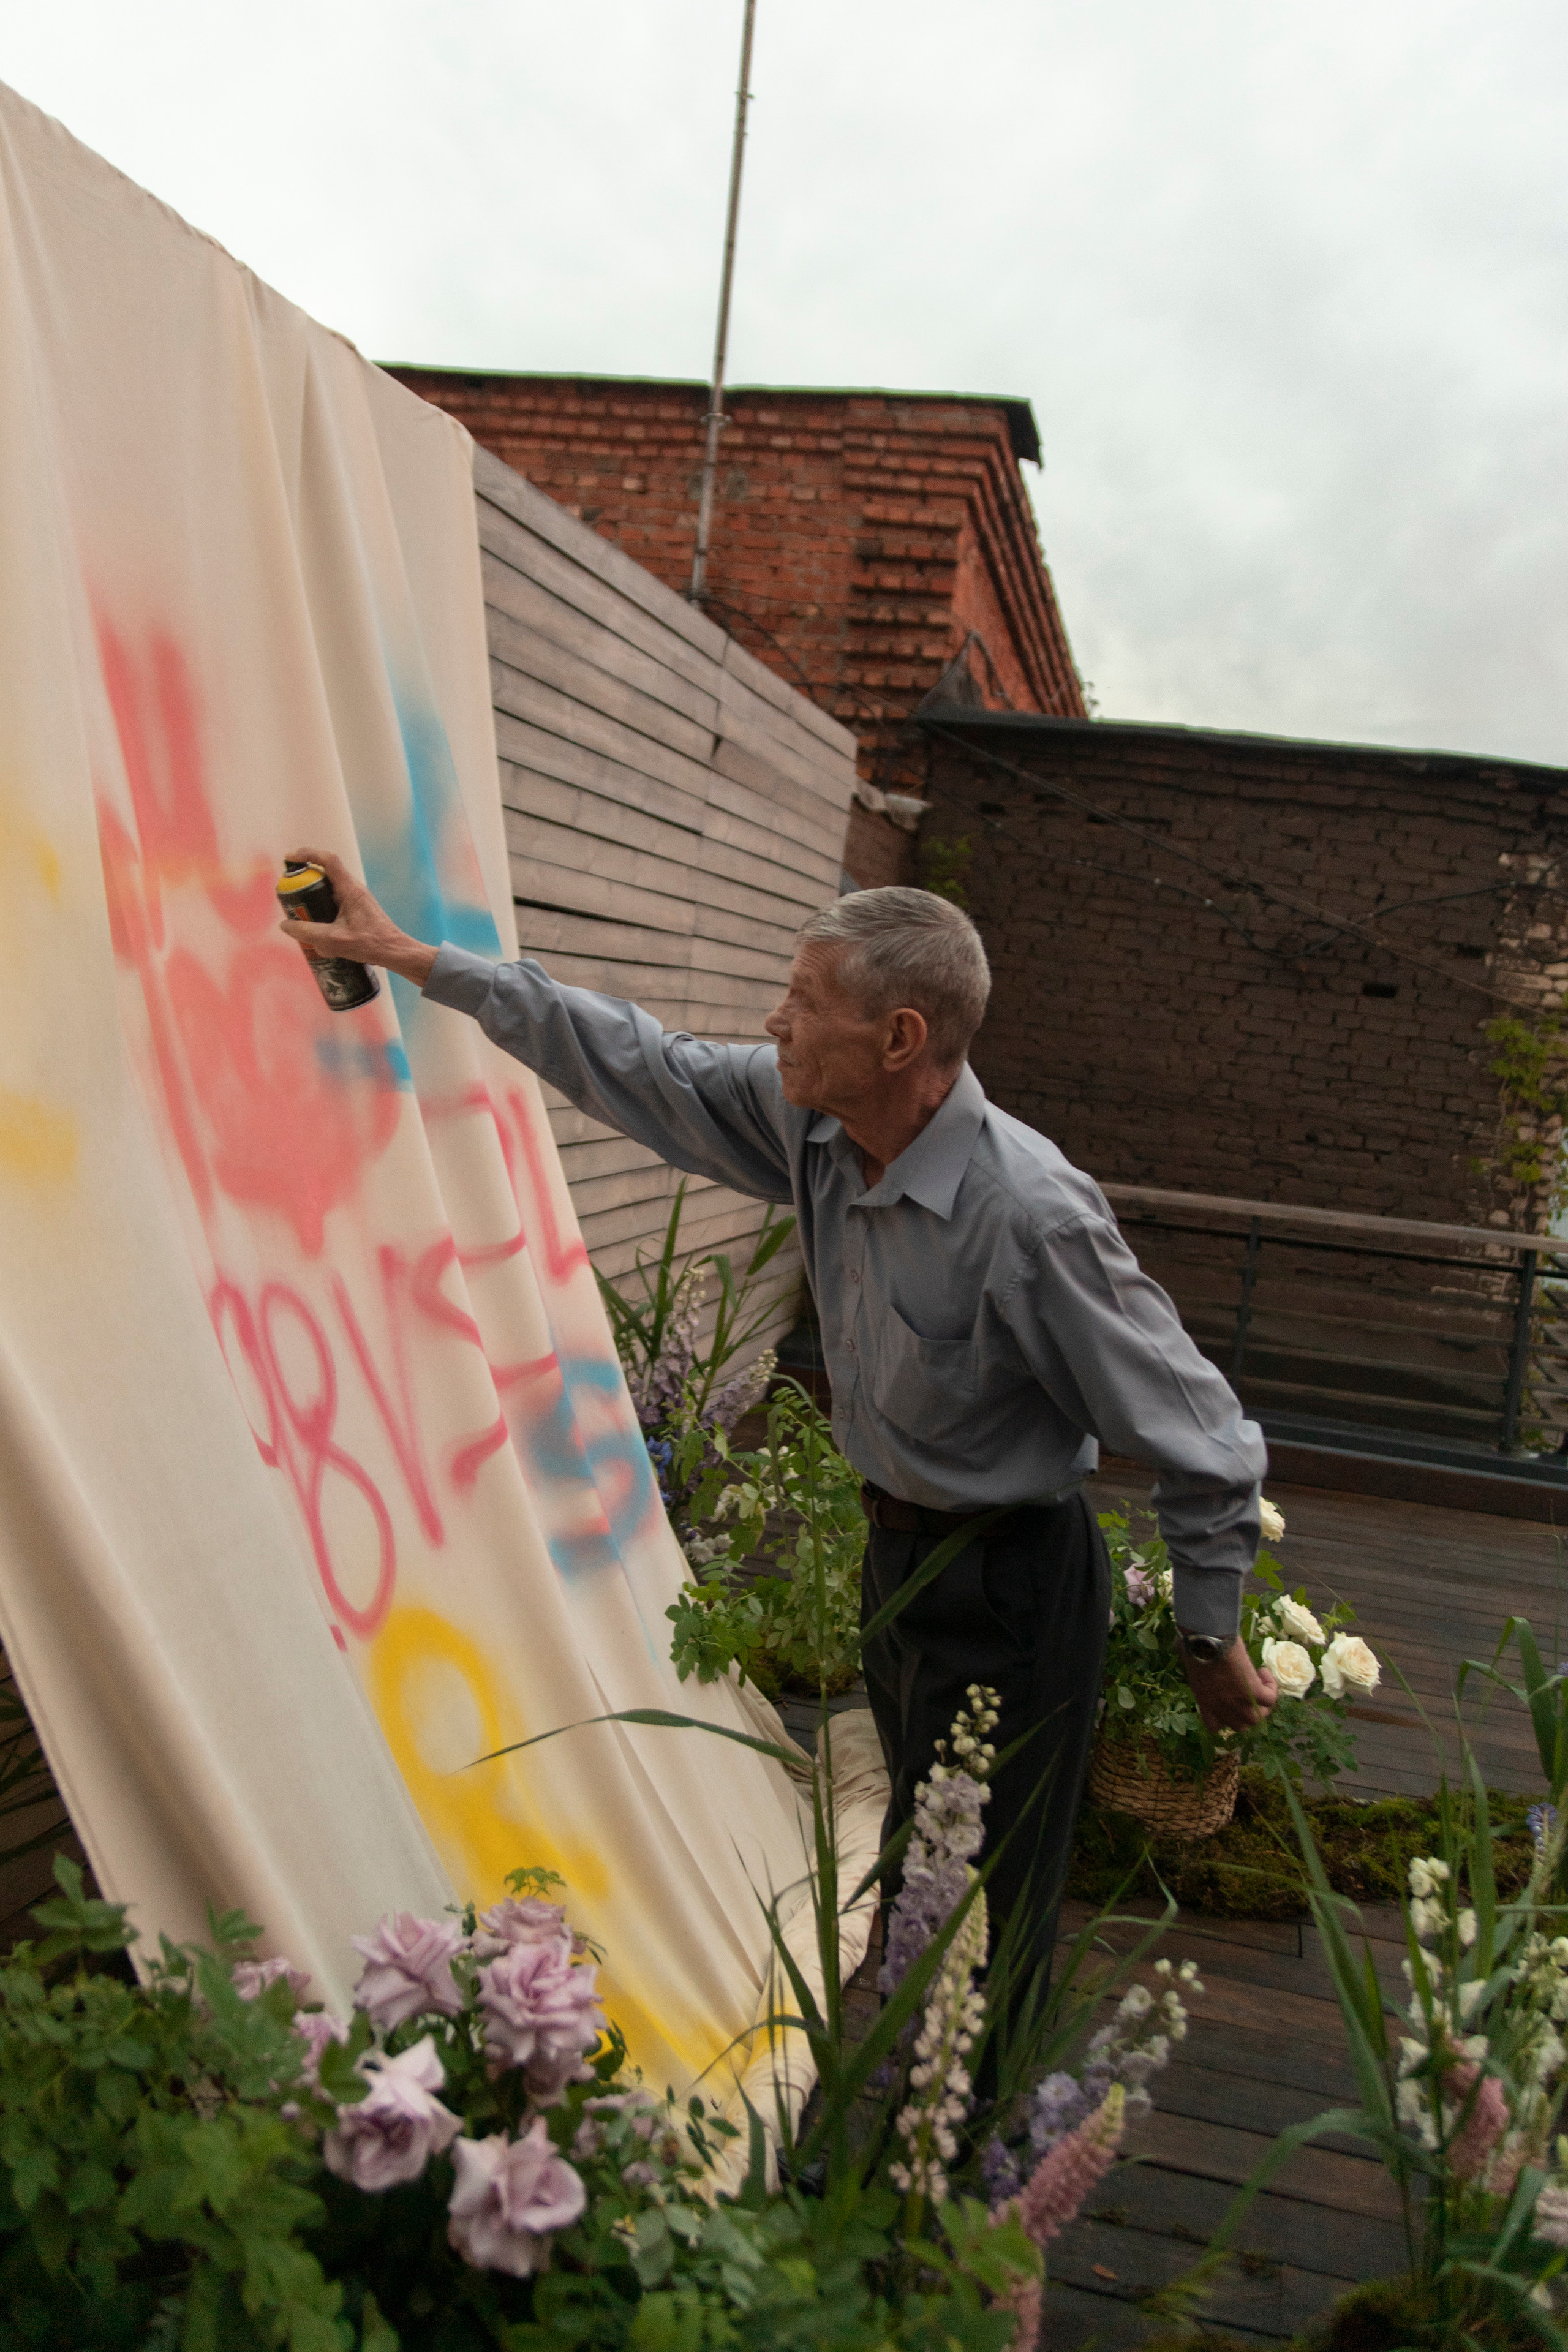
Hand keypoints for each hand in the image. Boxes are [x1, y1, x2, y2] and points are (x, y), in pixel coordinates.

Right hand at [277, 848, 437, 986]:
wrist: (395, 951)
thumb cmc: (370, 944)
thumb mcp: (333, 940)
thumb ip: (307, 932)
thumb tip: (285, 925)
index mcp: (350, 889)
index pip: (328, 860)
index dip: (308, 854)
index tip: (290, 858)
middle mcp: (354, 889)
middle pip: (325, 873)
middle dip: (304, 879)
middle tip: (289, 891)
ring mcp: (356, 898)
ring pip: (329, 889)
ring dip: (313, 896)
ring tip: (299, 912)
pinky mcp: (357, 909)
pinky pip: (334, 901)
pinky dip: (322, 907)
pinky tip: (317, 927)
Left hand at [1181, 1639, 1277, 1733]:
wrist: (1207, 1640)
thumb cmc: (1194, 1645)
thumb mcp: (1190, 1662)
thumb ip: (1194, 1667)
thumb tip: (1184, 1648)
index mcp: (1204, 1701)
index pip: (1214, 1725)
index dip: (1225, 1718)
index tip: (1229, 1703)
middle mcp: (1221, 1706)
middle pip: (1240, 1725)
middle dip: (1245, 1712)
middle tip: (1247, 1693)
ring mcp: (1238, 1702)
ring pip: (1256, 1718)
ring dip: (1260, 1705)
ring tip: (1259, 1686)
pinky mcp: (1254, 1692)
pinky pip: (1270, 1699)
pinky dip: (1271, 1688)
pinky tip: (1263, 1673)